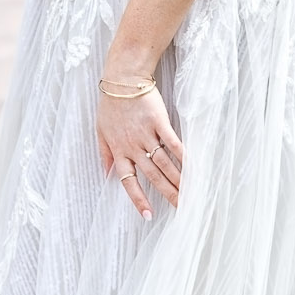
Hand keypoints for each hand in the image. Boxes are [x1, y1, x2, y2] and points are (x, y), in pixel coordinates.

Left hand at [96, 83, 183, 217]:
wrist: (122, 78)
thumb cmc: (111, 103)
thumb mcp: (100, 129)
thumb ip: (104, 153)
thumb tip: (106, 174)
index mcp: (118, 150)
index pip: (128, 181)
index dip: (138, 199)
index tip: (149, 216)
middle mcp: (133, 146)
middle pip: (152, 176)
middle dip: (167, 194)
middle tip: (181, 209)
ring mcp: (146, 134)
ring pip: (164, 163)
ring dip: (179, 180)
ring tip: (190, 195)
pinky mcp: (159, 121)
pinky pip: (173, 143)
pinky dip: (184, 156)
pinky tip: (193, 167)